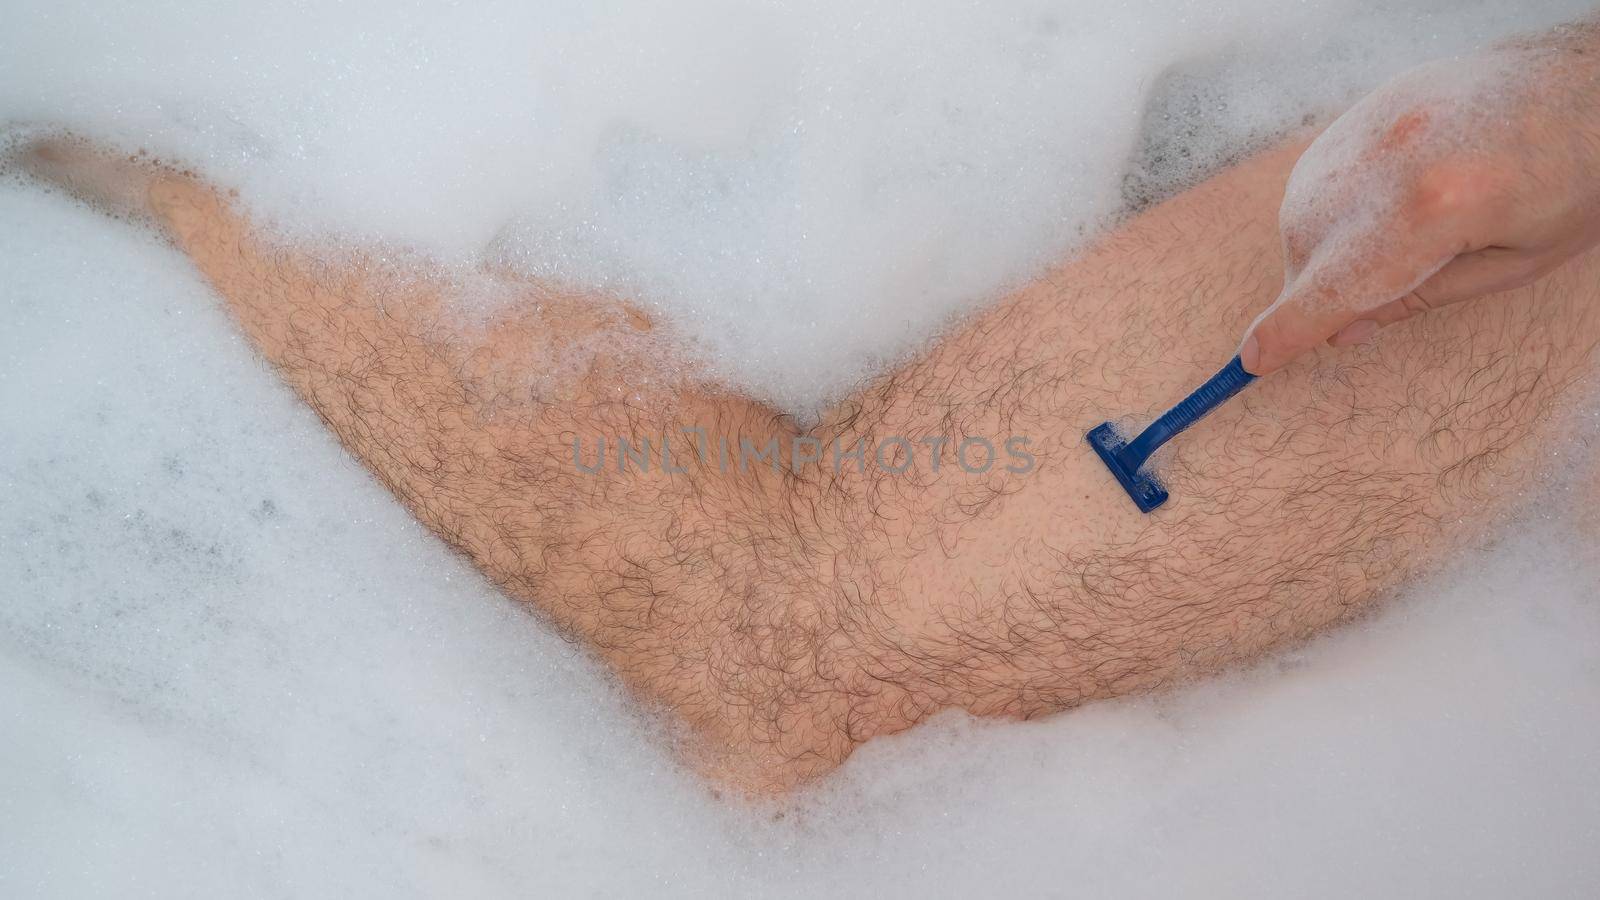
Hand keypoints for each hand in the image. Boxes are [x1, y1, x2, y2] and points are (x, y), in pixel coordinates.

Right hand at [1241, 23, 1599, 374]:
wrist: (1588, 82)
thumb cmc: (1575, 178)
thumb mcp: (1515, 262)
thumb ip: (1421, 297)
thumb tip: (1342, 329)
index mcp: (1436, 208)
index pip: (1336, 285)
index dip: (1290, 330)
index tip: (1253, 361)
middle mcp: (1388, 160)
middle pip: (1309, 250)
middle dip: (1319, 286)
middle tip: (1370, 301)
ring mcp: (1373, 126)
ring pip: (1302, 211)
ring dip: (1325, 243)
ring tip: (1391, 238)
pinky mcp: (1369, 108)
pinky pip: (1316, 175)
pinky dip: (1333, 204)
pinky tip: (1382, 202)